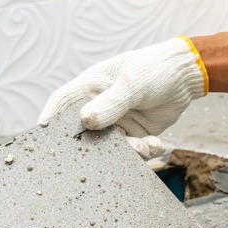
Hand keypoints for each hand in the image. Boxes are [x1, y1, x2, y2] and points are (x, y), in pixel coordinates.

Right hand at [38, 37, 207, 158]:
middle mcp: (100, 107)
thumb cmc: (155, 69)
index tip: (42, 138)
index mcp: (91, 87)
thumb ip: (112, 103)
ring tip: (144, 147)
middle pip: (84, 133)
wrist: (185, 76)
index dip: (50, 120)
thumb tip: (86, 120)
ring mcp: (117, 123)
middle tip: (101, 158)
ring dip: (127, 151)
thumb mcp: (133, 83)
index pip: (63, 103)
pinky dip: (144, 151)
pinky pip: (133, 152)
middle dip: (92, 148)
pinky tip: (157, 144)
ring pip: (111, 147)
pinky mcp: (135, 135)